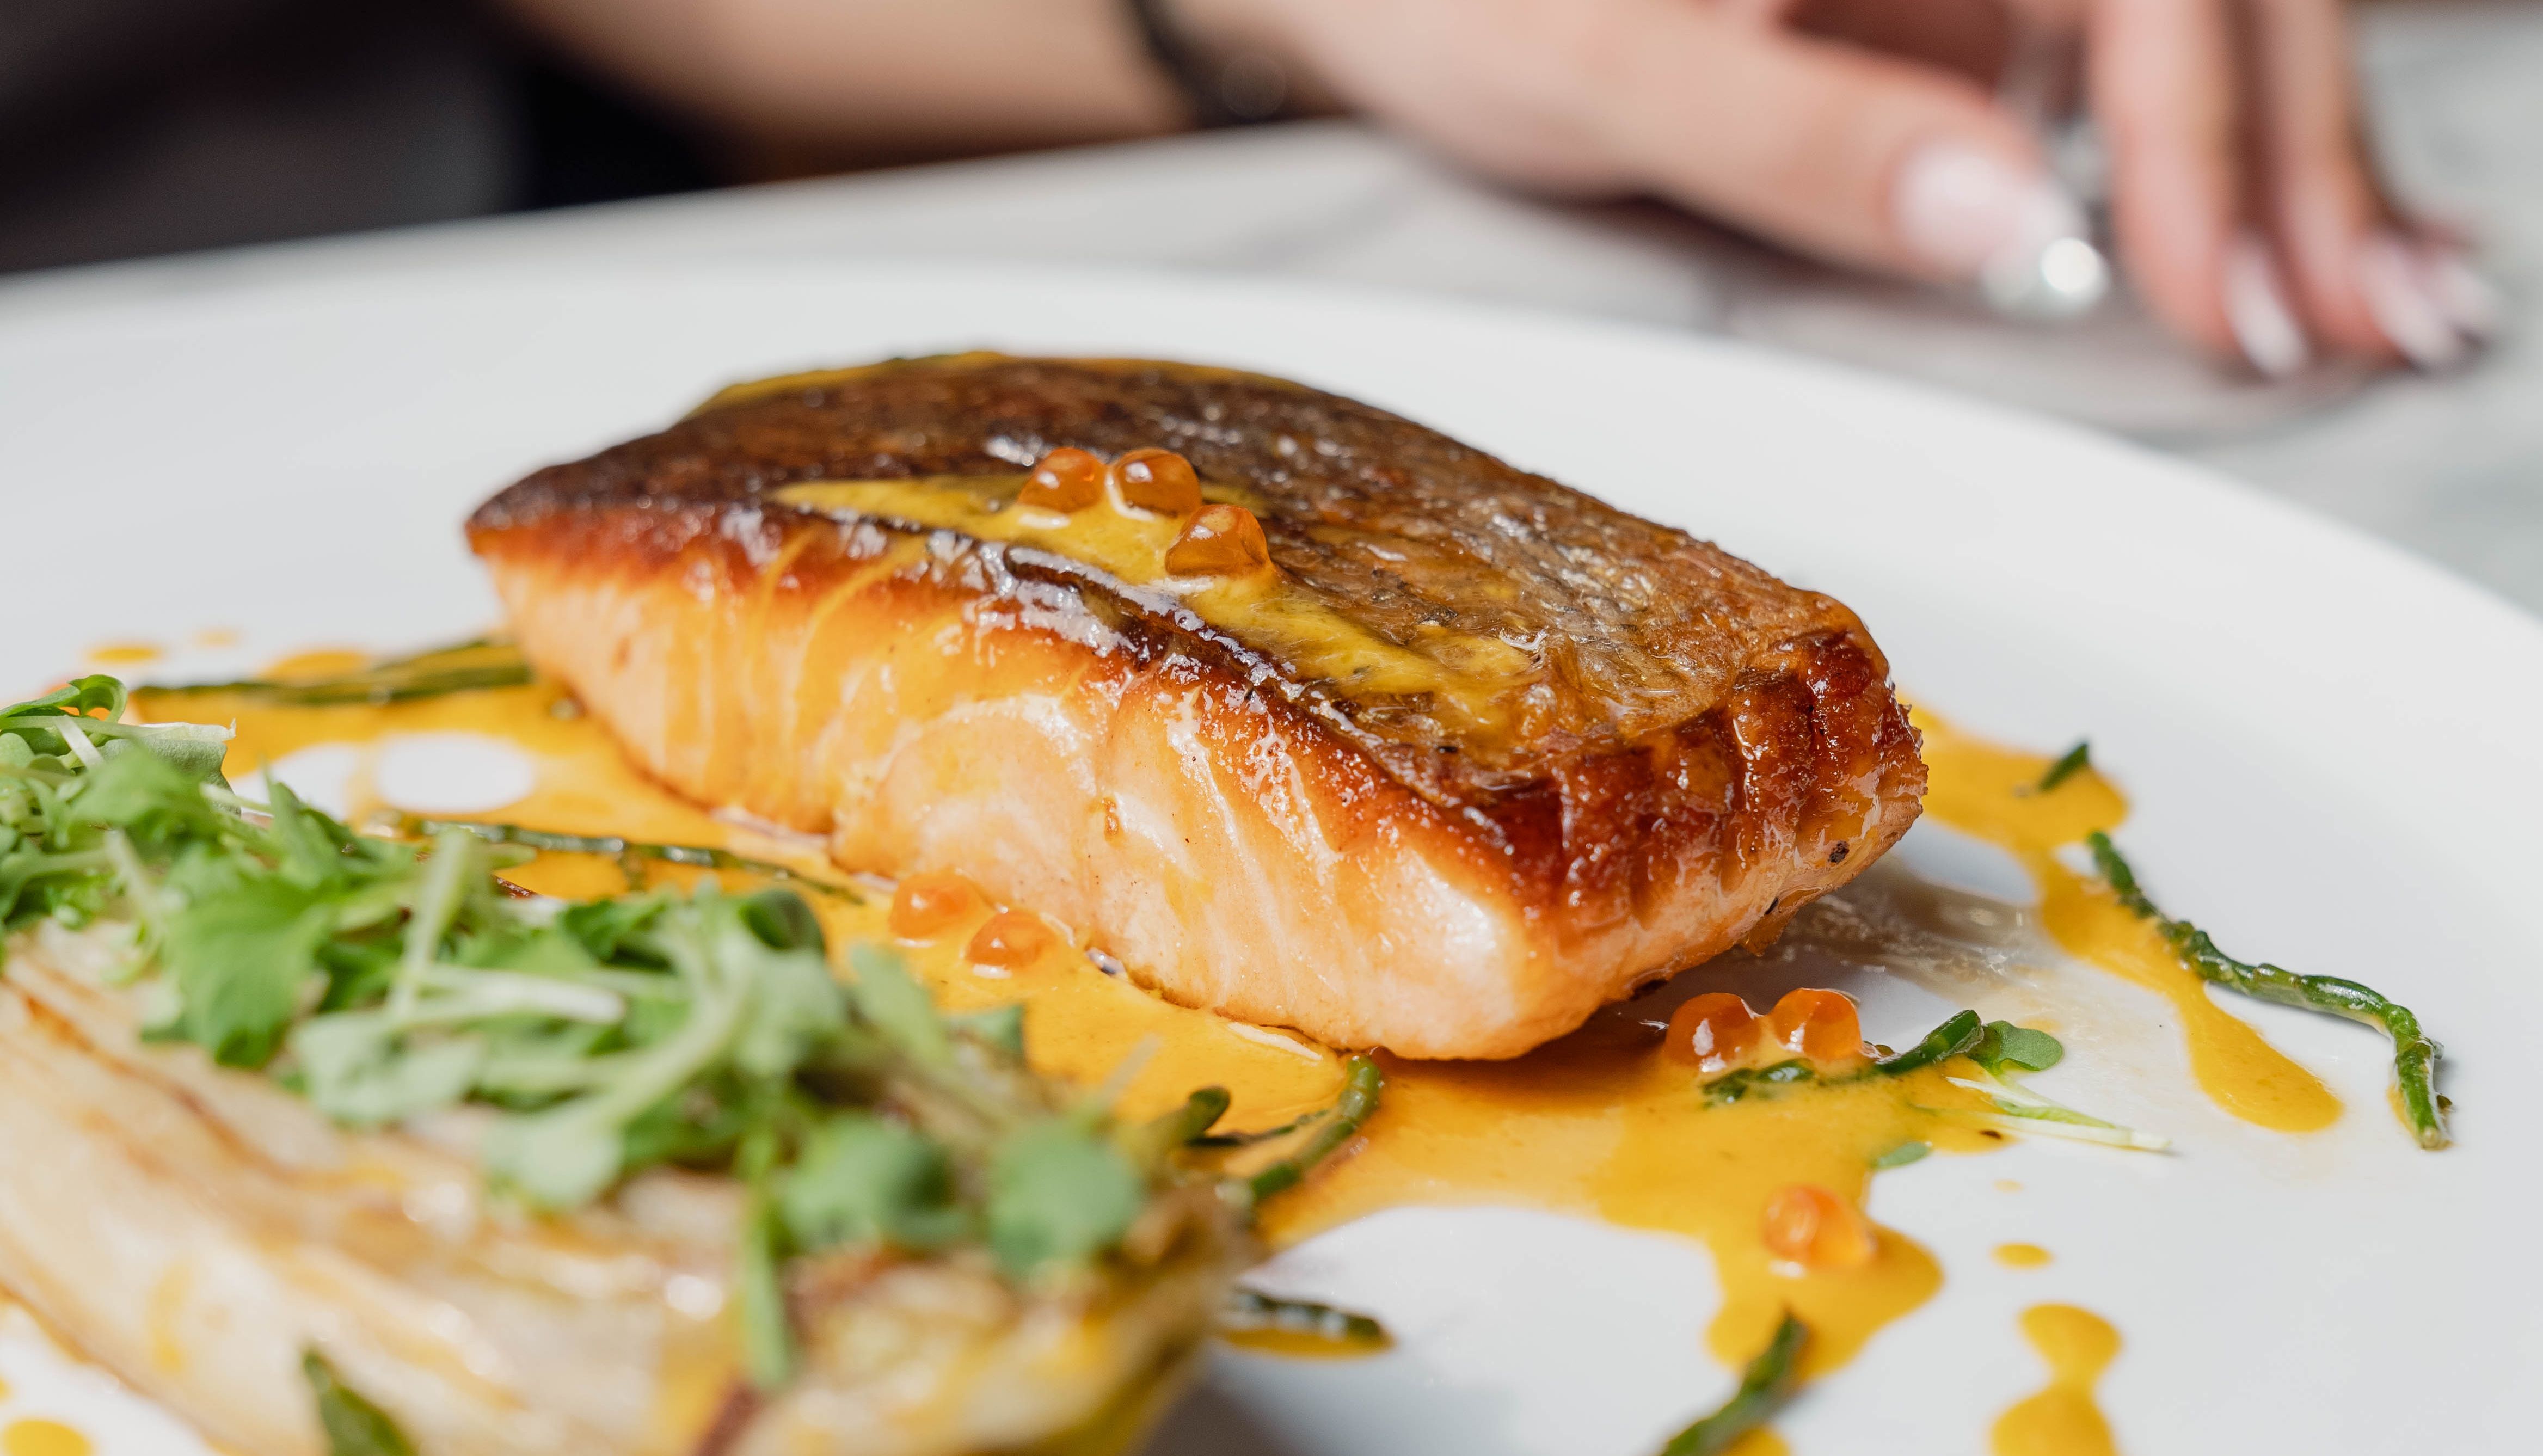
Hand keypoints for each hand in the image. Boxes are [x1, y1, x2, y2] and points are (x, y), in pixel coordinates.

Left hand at [1184, 0, 2497, 372]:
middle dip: (2304, 153)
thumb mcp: (1611, 70)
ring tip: (2389, 299)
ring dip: (2300, 159)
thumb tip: (2009, 214)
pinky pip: (2125, 66)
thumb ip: (1804, 130)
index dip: (2208, 129)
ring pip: (2200, 23)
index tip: (2226, 291)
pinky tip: (2279, 253)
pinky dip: (2212, 162)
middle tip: (2376, 320)